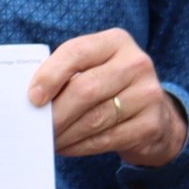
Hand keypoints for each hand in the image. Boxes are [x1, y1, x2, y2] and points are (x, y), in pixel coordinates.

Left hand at [26, 28, 188, 166]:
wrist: (156, 116)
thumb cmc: (111, 89)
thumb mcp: (95, 69)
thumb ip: (68, 75)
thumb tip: (31, 98)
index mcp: (116, 41)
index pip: (77, 52)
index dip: (50, 75)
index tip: (32, 98)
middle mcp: (136, 63)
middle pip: (85, 89)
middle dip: (56, 112)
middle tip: (38, 127)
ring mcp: (148, 94)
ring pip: (95, 118)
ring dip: (66, 133)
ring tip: (50, 139)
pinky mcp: (151, 124)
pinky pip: (107, 139)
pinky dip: (81, 146)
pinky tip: (67, 147)